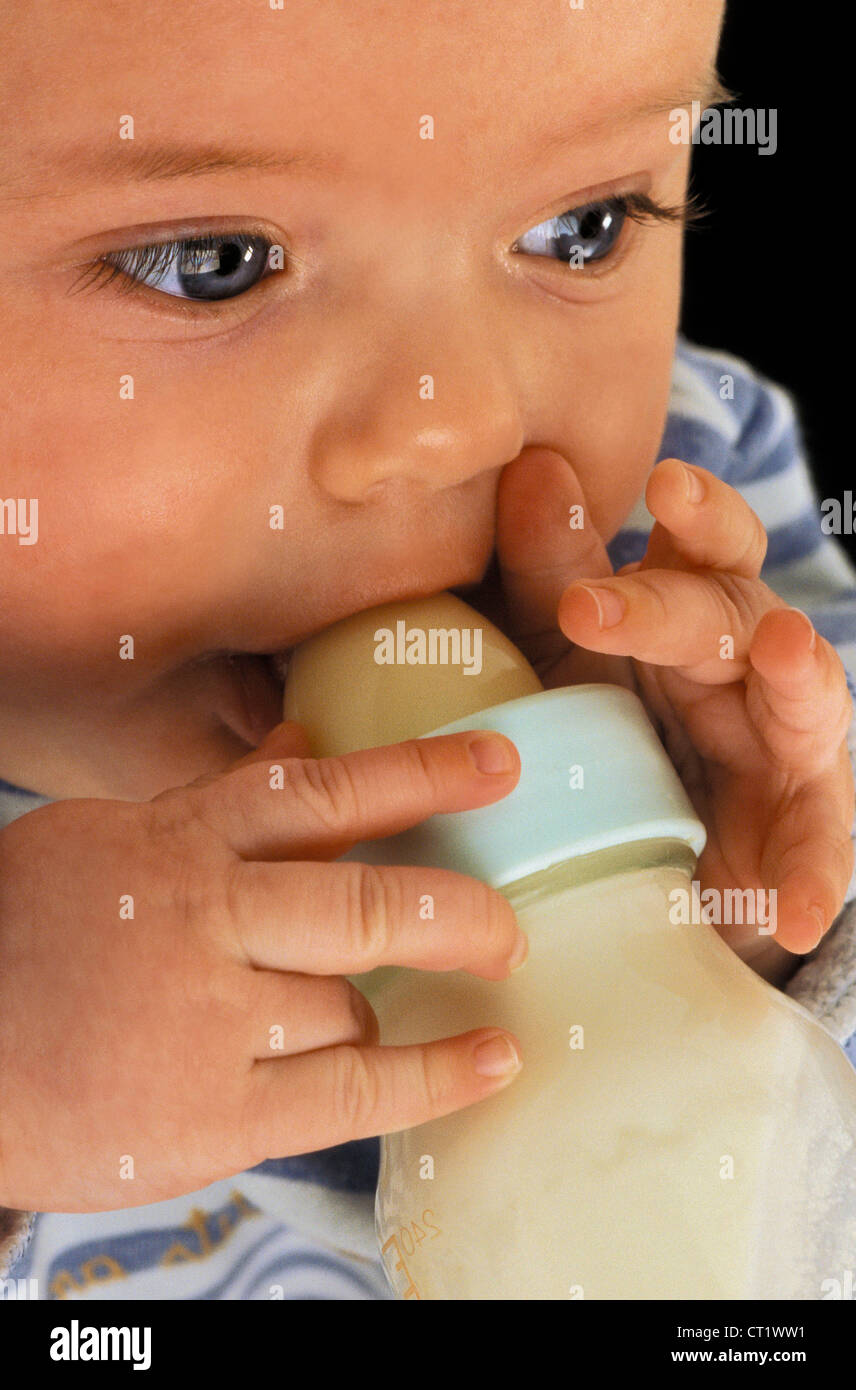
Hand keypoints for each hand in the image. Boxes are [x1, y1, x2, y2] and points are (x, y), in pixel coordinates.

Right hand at [0, 723, 524, 1211]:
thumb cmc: (24, 941)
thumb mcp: (108, 843)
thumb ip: (214, 805)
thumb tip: (302, 744)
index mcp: (178, 845)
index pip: (322, 793)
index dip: (423, 773)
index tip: (501, 764)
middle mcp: (205, 921)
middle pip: (368, 905)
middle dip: (458, 915)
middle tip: (505, 928)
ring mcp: (211, 1020)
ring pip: (352, 1006)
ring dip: (374, 1014)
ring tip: (370, 1021)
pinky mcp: (214, 1115)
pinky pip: (354, 1094)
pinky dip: (435, 1077)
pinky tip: (493, 1060)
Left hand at [494, 448, 854, 963]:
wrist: (658, 857)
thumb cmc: (619, 727)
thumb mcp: (577, 658)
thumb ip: (554, 572)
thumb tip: (534, 468)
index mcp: (696, 605)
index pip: (706, 542)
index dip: (694, 513)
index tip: (662, 487)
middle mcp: (751, 660)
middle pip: (733, 611)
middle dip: (675, 604)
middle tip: (596, 610)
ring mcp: (789, 740)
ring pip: (807, 693)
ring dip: (797, 670)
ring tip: (784, 650)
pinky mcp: (805, 826)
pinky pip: (819, 850)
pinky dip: (812, 878)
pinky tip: (794, 908)